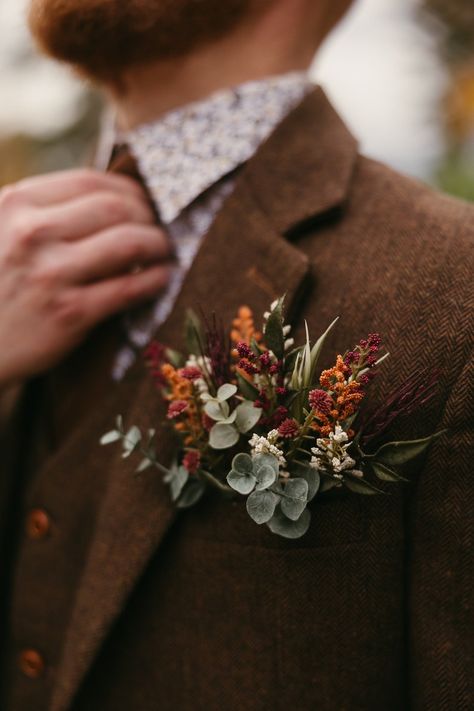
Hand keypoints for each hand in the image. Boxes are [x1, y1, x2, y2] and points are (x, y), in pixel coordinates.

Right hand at [0, 169, 170, 385]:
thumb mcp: (4, 231)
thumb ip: (45, 211)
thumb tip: (114, 197)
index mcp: (17, 204)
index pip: (90, 182)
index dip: (129, 190)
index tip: (143, 203)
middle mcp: (32, 233)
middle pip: (117, 208)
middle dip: (149, 216)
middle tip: (160, 228)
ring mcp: (51, 274)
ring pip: (130, 242)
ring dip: (159, 245)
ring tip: (165, 251)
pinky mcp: (70, 313)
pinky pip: (130, 288)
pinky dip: (156, 279)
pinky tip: (162, 278)